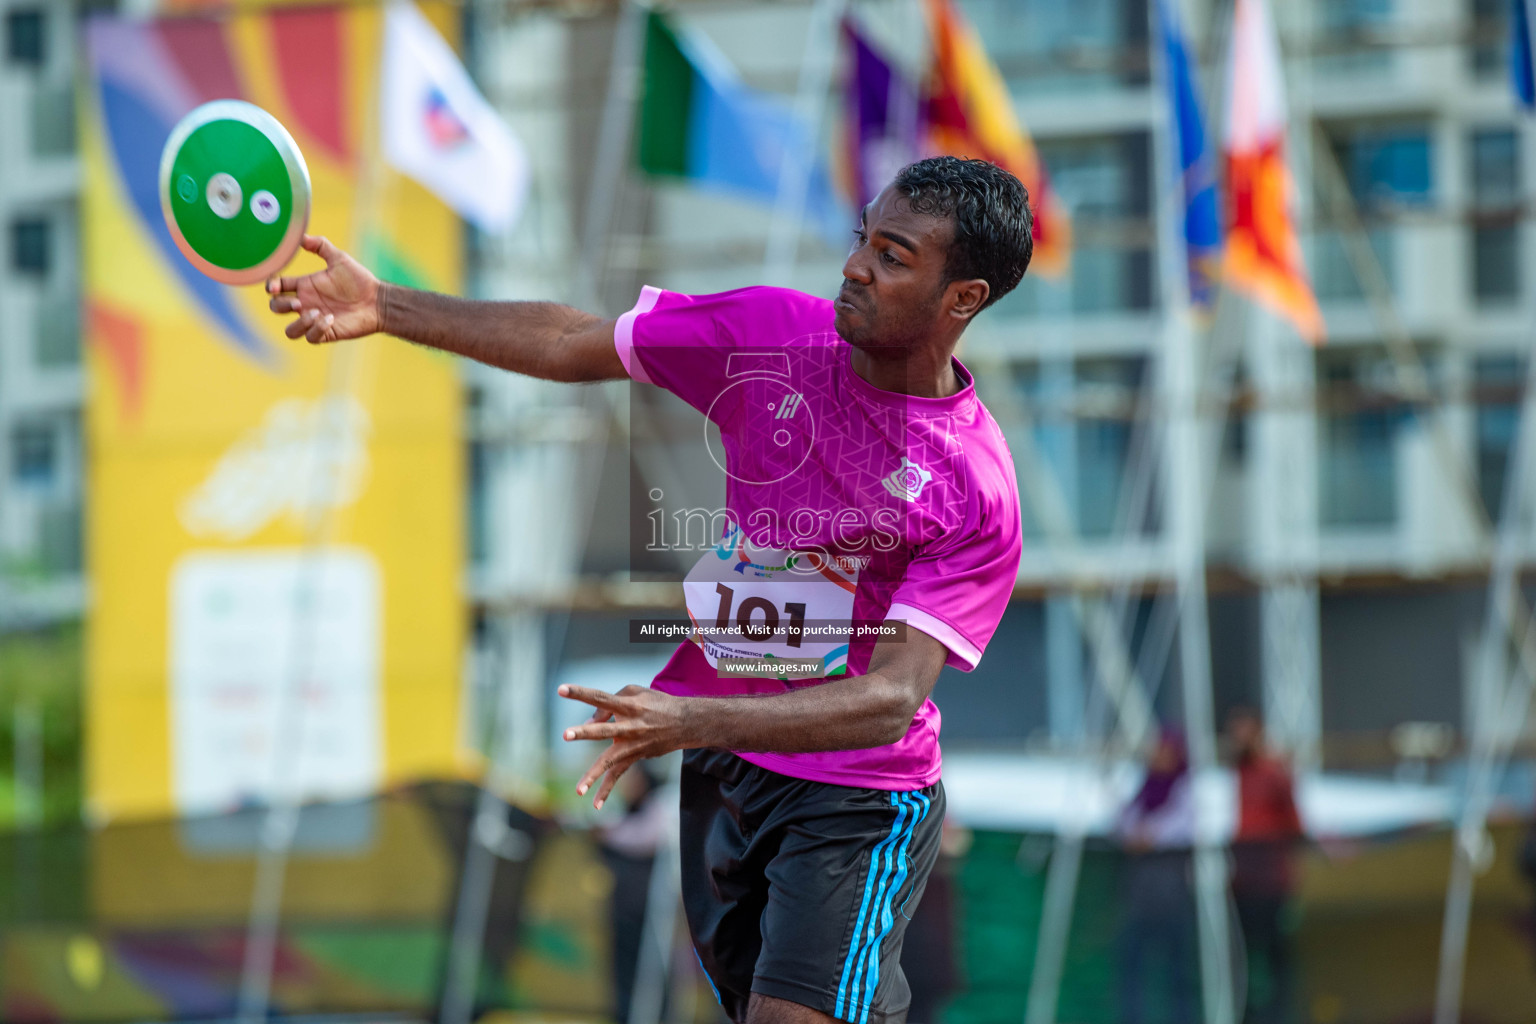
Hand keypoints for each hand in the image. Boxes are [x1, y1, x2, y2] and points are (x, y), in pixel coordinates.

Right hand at [266, 234, 380, 343]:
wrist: (377, 300)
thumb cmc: (359, 280)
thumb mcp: (338, 259)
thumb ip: (320, 246)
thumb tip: (301, 235)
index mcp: (305, 286)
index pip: (277, 287)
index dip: (271, 286)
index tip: (276, 286)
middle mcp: (306, 303)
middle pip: (276, 308)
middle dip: (280, 305)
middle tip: (298, 302)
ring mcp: (315, 320)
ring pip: (290, 330)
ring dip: (298, 323)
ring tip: (315, 313)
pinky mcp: (326, 333)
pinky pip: (310, 337)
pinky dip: (316, 329)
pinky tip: (330, 319)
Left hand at [559, 684, 689, 808]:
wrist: (685, 723)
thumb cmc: (655, 703)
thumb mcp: (635, 692)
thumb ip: (608, 703)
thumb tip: (589, 723)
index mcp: (628, 705)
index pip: (600, 697)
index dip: (581, 693)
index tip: (561, 689)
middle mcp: (630, 726)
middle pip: (604, 730)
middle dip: (585, 732)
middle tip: (565, 734)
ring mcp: (632, 745)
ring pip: (610, 761)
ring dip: (593, 775)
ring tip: (578, 791)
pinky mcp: (635, 757)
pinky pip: (618, 775)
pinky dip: (607, 790)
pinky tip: (595, 806)